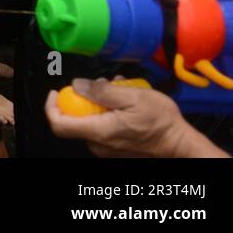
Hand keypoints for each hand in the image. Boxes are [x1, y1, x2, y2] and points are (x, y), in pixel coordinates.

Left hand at [45, 78, 225, 157]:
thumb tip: (76, 85)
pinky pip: (102, 129)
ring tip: (118, 89)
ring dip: (99, 103)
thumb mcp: (132, 97)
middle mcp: (100, 144)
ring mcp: (108, 149)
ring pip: (90, 122)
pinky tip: (123, 102)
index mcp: (99, 132)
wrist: (181, 144)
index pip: (59, 125)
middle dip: (83, 98)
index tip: (55, 92)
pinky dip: (107, 113)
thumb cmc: (161, 121)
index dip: (51, 107)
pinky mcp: (116, 149)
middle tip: (101, 84)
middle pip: (74, 121)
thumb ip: (101, 91)